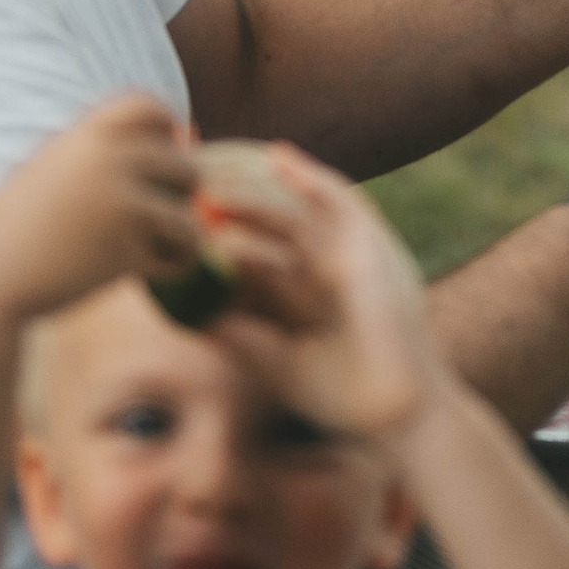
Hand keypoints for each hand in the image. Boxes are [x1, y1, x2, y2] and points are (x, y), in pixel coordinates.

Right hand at [0, 94, 201, 328]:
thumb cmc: (22, 221)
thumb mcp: (59, 166)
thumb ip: (109, 149)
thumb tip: (187, 132)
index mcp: (89, 133)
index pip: (151, 107)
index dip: (166, 129)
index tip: (158, 157)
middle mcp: (111, 161)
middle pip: (186, 167)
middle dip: (179, 194)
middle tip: (157, 216)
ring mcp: (121, 207)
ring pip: (188, 218)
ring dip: (182, 237)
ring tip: (162, 247)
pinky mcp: (124, 254)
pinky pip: (176, 258)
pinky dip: (171, 266)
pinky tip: (152, 269)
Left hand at [206, 148, 441, 449]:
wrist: (393, 410)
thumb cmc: (339, 393)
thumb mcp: (273, 358)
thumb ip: (238, 334)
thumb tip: (189, 314)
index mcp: (304, 288)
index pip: (255, 244)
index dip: (218, 224)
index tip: (175, 212)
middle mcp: (325, 262)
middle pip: (271, 214)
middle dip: (229, 194)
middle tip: (184, 179)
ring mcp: (349, 250)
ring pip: (296, 203)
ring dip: (255, 184)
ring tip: (211, 174)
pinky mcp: (371, 245)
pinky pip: (339, 200)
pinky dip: (310, 177)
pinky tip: (277, 157)